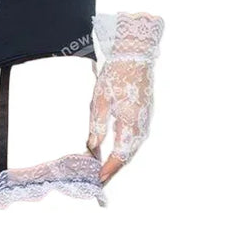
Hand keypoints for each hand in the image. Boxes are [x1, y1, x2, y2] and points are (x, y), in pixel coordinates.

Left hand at [86, 12, 163, 183]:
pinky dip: (124, 149)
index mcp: (131, 124)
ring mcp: (146, 122)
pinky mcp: (145, 117)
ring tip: (104, 170)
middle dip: (113, 170)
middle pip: (128, 156)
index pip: (120, 156)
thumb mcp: (100, 100)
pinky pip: (135, 139)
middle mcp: (142, 127)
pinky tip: (114, 152)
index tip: (98, 180)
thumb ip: (97, 126)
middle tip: (99, 181)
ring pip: (132, 149)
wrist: (136, 57)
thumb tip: (92, 147)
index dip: (109, 170)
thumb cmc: (117, 75)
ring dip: (119, 160)